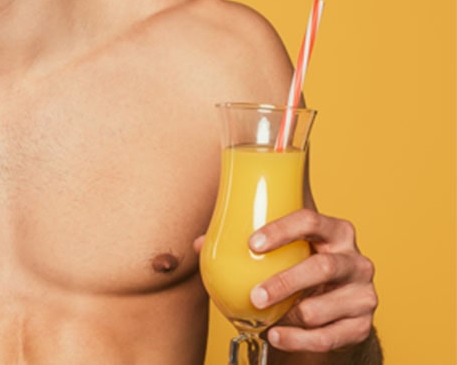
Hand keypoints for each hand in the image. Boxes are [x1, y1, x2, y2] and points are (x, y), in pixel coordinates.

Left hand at [248, 209, 377, 352]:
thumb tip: (199, 243)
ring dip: (288, 316)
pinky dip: (297, 340)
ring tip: (263, 320)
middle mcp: (356, 261)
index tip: (252, 244)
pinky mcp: (362, 327)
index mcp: (335, 232)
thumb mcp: (284, 254)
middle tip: (254, 296)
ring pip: (320, 309)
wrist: (336, 315)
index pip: (310, 221)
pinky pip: (326, 337)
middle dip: (284, 282)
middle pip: (322, 267)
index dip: (281, 230)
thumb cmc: (301, 272)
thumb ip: (245, 246)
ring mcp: (363, 295)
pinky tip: (277, 336)